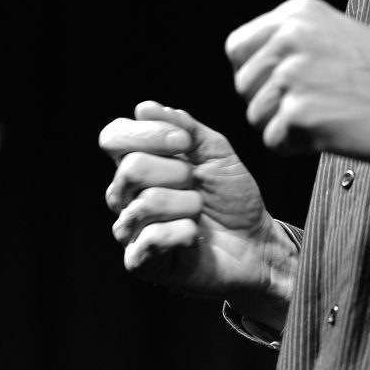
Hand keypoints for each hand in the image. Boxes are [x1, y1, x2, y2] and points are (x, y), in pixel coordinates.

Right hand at [99, 101, 295, 326]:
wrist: (255, 242)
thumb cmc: (231, 196)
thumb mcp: (214, 151)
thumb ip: (183, 126)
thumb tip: (144, 107)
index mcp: (139, 162)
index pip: (113, 136)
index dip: (147, 134)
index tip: (184, 141)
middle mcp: (126, 194)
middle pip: (130, 168)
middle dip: (176, 172)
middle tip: (196, 183)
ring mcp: (130, 228)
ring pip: (144, 203)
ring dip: (187, 204)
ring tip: (199, 211)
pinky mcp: (140, 262)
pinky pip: (151, 239)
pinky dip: (184, 233)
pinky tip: (195, 236)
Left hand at [226, 0, 369, 162]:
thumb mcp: (336, 36)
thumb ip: (294, 44)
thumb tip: (248, 71)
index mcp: (297, 12)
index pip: (237, 47)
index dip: (255, 74)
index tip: (285, 87)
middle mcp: (289, 36)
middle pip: (243, 86)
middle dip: (271, 106)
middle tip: (316, 108)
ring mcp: (292, 73)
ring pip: (255, 117)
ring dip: (286, 129)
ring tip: (330, 119)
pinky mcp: (299, 112)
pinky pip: (274, 143)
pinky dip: (299, 149)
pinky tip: (333, 135)